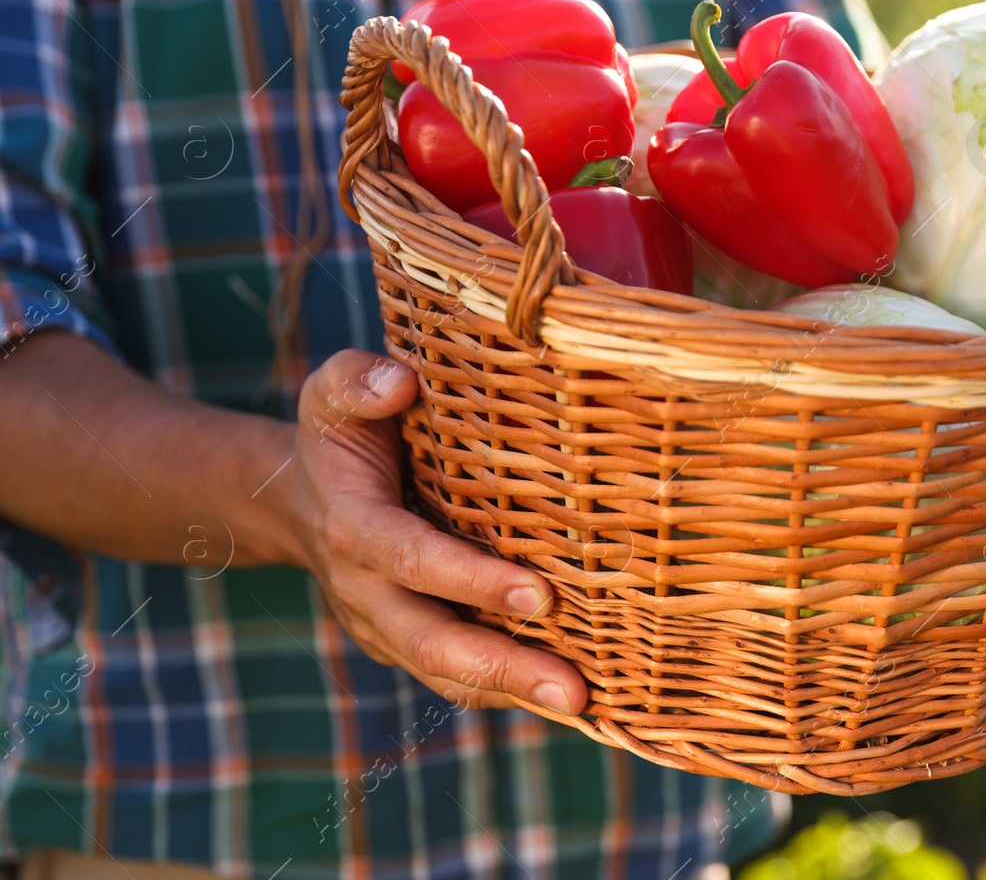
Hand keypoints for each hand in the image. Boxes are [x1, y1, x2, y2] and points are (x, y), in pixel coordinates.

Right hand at [278, 348, 585, 712]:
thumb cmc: (340, 434)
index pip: (416, 562)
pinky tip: (566, 700)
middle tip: (574, 690)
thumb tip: (402, 383)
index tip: (542, 593)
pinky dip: (508, 692)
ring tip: (584, 707)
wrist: (299, 497)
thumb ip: (359, 381)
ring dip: (515, 694)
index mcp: (355, 528)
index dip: (474, 582)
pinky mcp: (407, 643)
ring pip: (447, 674)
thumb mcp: (333, 393)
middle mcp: (367, 591)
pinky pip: (455, 677)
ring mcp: (386, 626)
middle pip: (433, 643)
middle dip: (505, 667)